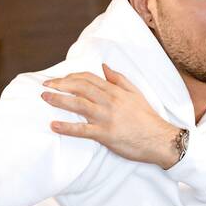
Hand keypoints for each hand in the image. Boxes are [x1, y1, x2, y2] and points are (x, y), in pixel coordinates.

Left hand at [41, 63, 182, 168]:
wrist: (160, 139)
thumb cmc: (147, 118)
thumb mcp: (135, 93)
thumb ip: (119, 79)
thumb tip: (104, 66)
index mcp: (115, 92)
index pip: (89, 78)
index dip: (71, 77)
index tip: (60, 79)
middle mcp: (109, 102)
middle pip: (80, 87)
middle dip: (60, 84)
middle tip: (45, 85)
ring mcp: (106, 118)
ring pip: (78, 105)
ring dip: (59, 100)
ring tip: (45, 98)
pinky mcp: (105, 135)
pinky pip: (82, 130)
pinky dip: (67, 127)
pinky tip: (54, 125)